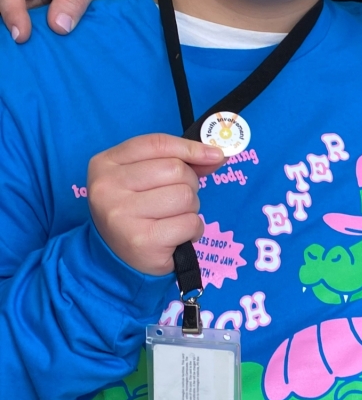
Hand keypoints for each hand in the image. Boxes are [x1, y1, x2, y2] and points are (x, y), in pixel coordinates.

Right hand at [0, 0, 151, 43]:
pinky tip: (36, 45)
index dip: (12, 11)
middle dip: (10, 21)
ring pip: (8, 16)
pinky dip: (29, 34)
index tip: (22, 35)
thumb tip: (58, 26)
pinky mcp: (27, 9)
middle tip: (23, 42)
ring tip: (31, 46)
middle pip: (3, 2)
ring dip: (20, 30)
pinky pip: (21, 25)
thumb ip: (73, 0)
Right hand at [88, 134, 223, 275]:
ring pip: (185, 196)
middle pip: (175, 169)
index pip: (157, 143)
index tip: (213, 155)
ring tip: (173, 218)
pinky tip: (177, 236)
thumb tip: (217, 155)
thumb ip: (180, 160)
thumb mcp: (146, 175)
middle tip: (175, 200)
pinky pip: (190, 223)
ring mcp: (122, 216)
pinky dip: (193, 229)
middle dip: (189, 184)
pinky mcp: (141, 242)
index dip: (190, 147)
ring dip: (191, 208)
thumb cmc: (136, 207)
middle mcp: (107, 188)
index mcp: (105, 164)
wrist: (114, 256)